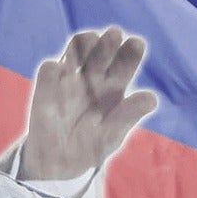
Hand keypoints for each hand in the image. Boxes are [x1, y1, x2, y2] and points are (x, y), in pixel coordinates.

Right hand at [18, 29, 157, 180]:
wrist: (60, 164)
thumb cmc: (93, 144)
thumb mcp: (114, 133)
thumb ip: (131, 115)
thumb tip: (152, 98)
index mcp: (114, 87)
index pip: (125, 64)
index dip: (131, 52)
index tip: (137, 43)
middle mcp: (92, 79)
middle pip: (101, 54)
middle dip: (107, 43)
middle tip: (115, 34)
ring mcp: (68, 82)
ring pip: (74, 55)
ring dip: (80, 46)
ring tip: (89, 38)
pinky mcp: (44, 92)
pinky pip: (47, 76)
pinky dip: (51, 71)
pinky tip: (56, 67)